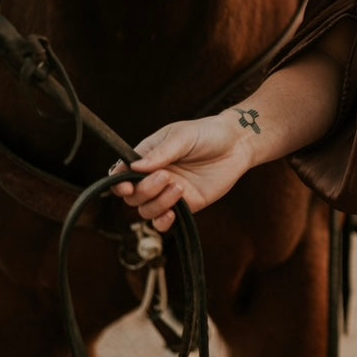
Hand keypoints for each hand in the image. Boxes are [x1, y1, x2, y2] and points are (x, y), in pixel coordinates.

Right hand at [110, 112, 254, 232]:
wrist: (238, 144)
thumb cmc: (208, 133)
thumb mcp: (184, 136)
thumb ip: (162, 152)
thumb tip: (136, 167)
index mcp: (147, 157)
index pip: (121, 174)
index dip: (118, 183)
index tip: (127, 185)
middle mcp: (153, 177)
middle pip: (132, 196)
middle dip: (145, 190)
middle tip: (166, 177)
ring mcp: (168, 192)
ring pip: (146, 210)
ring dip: (158, 203)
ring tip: (179, 187)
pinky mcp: (185, 205)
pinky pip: (164, 222)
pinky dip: (163, 223)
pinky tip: (172, 213)